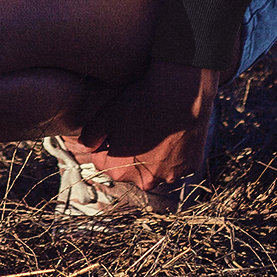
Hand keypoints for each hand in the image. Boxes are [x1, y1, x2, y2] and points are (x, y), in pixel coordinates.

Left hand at [65, 58, 217, 193]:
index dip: (104, 143)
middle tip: (136, 126)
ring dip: (153, 155)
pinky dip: (174, 152)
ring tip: (156, 128)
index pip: (102, 161)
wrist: (180, 94)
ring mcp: (171, 175)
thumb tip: (85, 147)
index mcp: (120, 171)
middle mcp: (146, 181)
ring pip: (155, 167)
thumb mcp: (106, 115)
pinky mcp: (190, 166)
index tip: (113, 127)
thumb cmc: (140, 103)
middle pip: (130, 167)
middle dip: (129, 152)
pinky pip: (177, 162)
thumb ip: (90, 135)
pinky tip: (173, 131)